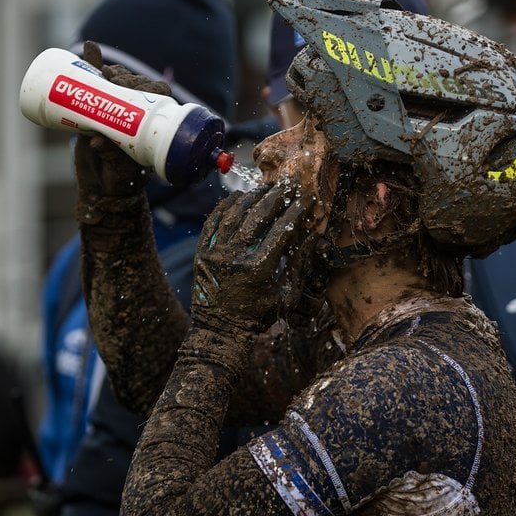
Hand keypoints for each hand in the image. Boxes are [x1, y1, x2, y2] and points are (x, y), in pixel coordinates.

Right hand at [72, 40, 172, 200]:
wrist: (103, 189)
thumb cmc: (118, 182)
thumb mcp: (118, 169)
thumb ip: (108, 156)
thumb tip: (95, 142)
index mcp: (150, 126)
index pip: (157, 95)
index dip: (147, 86)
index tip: (131, 84)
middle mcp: (135, 115)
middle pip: (136, 85)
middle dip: (126, 78)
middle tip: (113, 76)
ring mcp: (116, 111)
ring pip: (119, 83)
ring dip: (112, 72)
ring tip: (104, 70)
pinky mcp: (97, 111)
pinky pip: (98, 84)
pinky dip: (93, 64)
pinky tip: (90, 50)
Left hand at [191, 182, 313, 337]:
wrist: (219, 331)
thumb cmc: (257, 316)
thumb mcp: (285, 296)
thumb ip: (299, 265)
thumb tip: (313, 236)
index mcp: (258, 268)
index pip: (282, 229)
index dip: (297, 210)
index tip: (307, 199)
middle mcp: (234, 256)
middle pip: (258, 215)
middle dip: (276, 196)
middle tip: (289, 185)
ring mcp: (215, 252)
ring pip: (234, 213)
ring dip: (253, 197)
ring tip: (267, 188)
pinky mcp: (202, 251)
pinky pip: (213, 220)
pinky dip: (226, 205)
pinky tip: (239, 197)